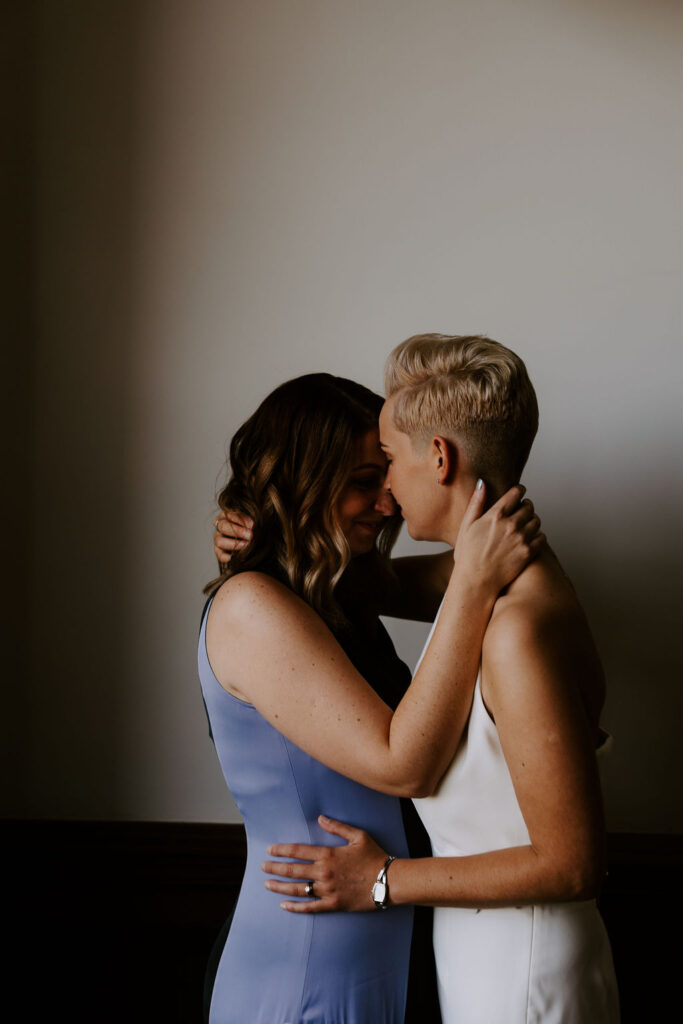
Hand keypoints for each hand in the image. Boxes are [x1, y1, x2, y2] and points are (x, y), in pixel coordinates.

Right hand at [213, 510, 253, 564]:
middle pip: (223, 526)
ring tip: (246, 545)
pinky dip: (226, 557)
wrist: (252, 538)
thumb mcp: (250, 521)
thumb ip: (250, 522)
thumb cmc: (251, 527)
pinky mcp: (219, 551)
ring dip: (234, 544)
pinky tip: (234, 557)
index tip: (252, 525)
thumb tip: (252, 527)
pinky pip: (220, 555)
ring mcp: (218, 539)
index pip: (230, 514)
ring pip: (220, 541)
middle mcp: (219, 527)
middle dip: (238, 531)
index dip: (241, 520)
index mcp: (226, 515)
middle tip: (251, 535)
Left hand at [261, 815, 388, 913]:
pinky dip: (296, 907)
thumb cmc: (374, 856)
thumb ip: (337, 827)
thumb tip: (320, 818)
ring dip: (280, 887)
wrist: (388, 881)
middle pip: (293, 870)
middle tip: (262, 866)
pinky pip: (310, 907)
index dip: (282, 850)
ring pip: (298, 889)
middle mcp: (324, 872)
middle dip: (275, 867)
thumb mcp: (358, 836)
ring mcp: (327, 890)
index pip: (298, 851)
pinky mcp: (333, 904)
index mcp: (328, 854)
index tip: (270, 850)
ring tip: (267, 884)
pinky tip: (284, 905)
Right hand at [453, 483, 543, 596]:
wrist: (476, 581)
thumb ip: (476, 503)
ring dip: (533, 520)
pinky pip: (542, 537)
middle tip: (523, 509)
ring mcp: (521, 539)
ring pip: (536, 521)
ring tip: (526, 524)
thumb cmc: (468, 555)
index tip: (520, 491)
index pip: (515, 493)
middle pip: (529, 506)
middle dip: (526, 505)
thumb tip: (482, 483)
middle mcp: (510, 525)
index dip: (519, 490)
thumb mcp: (466, 526)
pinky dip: (538, 536)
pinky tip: (529, 539)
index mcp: (495, 516)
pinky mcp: (528, 552)